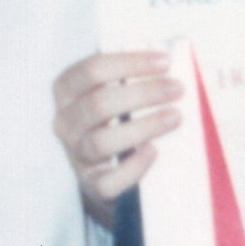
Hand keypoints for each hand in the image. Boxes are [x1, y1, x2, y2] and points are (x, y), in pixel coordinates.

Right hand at [53, 50, 182, 212]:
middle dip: (142, 93)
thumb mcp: (115, 97)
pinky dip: (133, 167)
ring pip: (101, 142)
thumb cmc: (115, 123)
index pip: (90, 70)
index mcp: (67, 92)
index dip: (128, 63)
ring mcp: (76, 156)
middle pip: (98, 104)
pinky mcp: (91, 186)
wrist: (105, 175)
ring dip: (143, 126)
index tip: (164, 62)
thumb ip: (134, 79)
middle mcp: (65, 123)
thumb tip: (179, 58)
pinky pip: (107, 182)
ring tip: (175, 117)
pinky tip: (153, 151)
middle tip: (177, 89)